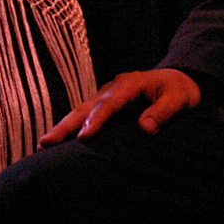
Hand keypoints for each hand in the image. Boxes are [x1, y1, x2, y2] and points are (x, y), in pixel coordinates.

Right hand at [41, 68, 201, 146]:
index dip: (95, 120)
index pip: (108, 104)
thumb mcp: (179, 98)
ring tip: (43, 144)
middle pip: (85, 107)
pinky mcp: (106, 103)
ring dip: (62, 127)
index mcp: (129, 84)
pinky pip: (86, 114)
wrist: (180, 79)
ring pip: (80, 111)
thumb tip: (145, 128)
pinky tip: (60, 140)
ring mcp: (107, 94)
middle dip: (65, 125)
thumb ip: (163, 112)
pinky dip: (72, 126)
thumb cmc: (180, 89)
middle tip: (45, 142)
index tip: (83, 137)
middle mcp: (112, 88)